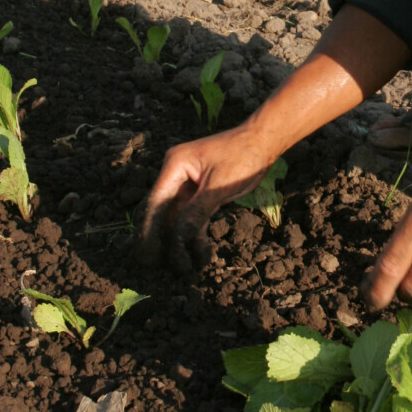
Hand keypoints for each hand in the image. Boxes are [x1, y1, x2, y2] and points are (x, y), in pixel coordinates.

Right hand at [139, 128, 273, 273]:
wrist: (263, 142)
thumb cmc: (242, 156)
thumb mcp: (218, 186)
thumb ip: (196, 212)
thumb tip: (178, 239)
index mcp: (175, 166)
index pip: (156, 202)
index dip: (149, 230)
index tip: (148, 254)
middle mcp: (176, 175)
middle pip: (164, 213)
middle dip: (164, 240)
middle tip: (160, 267)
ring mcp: (188, 184)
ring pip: (178, 218)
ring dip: (181, 242)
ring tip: (184, 268)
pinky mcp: (201, 193)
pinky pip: (193, 217)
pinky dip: (196, 234)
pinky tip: (199, 254)